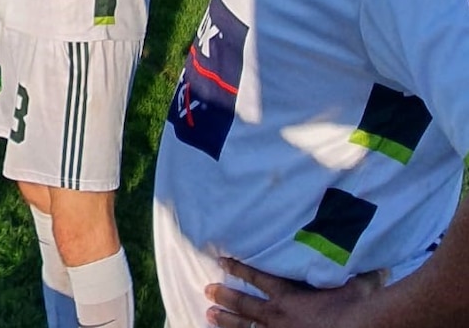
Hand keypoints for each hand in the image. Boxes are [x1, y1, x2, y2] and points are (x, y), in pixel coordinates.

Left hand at [204, 257, 385, 327]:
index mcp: (288, 295)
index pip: (257, 277)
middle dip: (225, 296)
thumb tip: (373, 259)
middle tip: (207, 291)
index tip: (223, 261)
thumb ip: (358, 272)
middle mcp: (277, 316)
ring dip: (226, 321)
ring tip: (208, 315)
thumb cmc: (355, 309)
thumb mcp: (356, 284)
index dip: (239, 268)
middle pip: (244, 304)